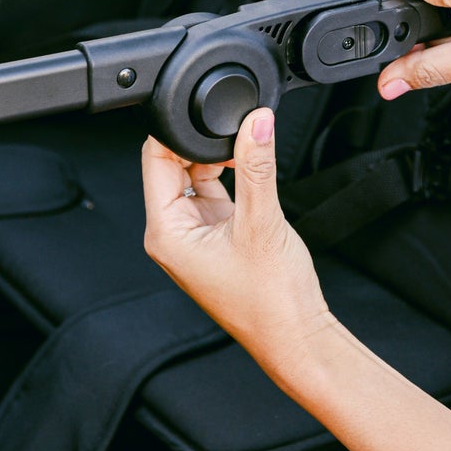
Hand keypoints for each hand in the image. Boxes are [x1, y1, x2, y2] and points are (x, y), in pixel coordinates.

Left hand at [142, 109, 331, 370]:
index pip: (155, 160)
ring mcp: (193, 235)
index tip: (204, 112)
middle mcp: (171, 234)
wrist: (295, 337)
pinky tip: (249, 173)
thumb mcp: (262, 221)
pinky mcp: (215, 236)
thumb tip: (256, 122)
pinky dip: (229, 176)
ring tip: (248, 159)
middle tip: (234, 132)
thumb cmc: (271, 301)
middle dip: (200, 143)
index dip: (176, 131)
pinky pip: (211, 193)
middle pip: (171, 166)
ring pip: (193, 177)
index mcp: (165, 232)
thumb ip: (256, 166)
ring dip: (216, 159)